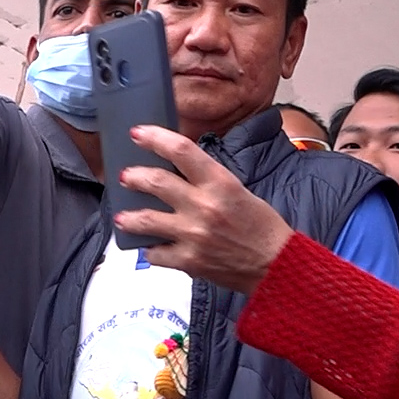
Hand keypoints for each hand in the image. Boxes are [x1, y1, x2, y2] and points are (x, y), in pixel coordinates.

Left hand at [115, 127, 294, 296]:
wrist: (276, 265)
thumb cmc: (262, 226)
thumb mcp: (237, 191)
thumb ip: (207, 181)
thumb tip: (178, 172)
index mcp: (220, 183)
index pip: (181, 150)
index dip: (154, 138)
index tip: (137, 134)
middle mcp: (203, 206)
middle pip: (155, 181)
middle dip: (133, 176)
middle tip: (125, 176)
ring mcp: (193, 235)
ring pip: (146, 219)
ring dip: (128, 217)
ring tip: (122, 217)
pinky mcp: (189, 261)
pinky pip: (156, 253)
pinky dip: (151, 250)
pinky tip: (151, 247)